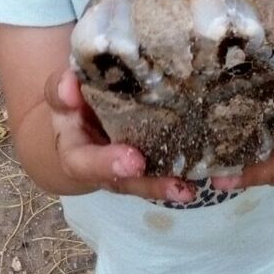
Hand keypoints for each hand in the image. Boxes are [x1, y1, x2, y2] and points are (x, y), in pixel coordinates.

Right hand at [44, 69, 196, 202]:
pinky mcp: (151, 163)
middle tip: (161, 178)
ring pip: (143, 183)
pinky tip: (210, 171)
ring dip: (164, 185)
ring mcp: (127, 170)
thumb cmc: (76, 97)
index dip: (104, 164)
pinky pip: (165, 171)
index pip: (81, 162)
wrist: (84, 116)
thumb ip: (63, 88)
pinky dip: (184, 171)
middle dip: (142, 181)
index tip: (134, 161)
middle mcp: (101, 168)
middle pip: (119, 181)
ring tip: (188, 188)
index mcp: (75, 151)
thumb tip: (70, 84)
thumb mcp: (64, 91)